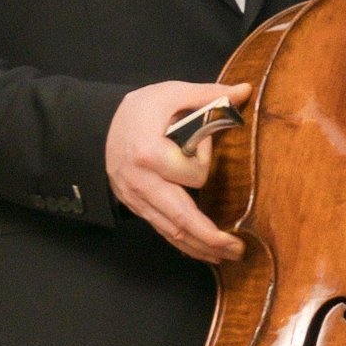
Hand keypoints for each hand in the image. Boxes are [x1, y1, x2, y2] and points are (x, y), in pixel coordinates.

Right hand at [105, 82, 238, 260]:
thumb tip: (246, 90)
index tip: (204, 136)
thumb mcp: (171, 94)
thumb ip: (208, 96)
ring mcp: (138, 199)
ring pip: (172, 232)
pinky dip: (184, 245)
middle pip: (181, 219)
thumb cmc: (140, 110)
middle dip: (210, 237)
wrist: (99, 128)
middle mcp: (142, 183)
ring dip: (201, 248)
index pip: (192, 172)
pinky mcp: (138, 207)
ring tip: (229, 255)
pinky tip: (204, 253)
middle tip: (238, 248)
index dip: (204, 157)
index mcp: (149, 153)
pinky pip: (163, 231)